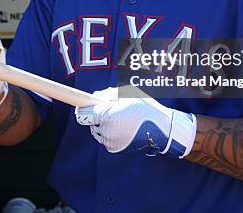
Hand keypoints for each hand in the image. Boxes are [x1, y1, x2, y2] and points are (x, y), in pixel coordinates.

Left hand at [75, 88, 196, 157]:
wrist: (162, 130)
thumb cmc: (145, 108)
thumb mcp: (126, 94)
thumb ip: (106, 94)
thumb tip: (93, 97)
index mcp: (107, 115)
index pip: (83, 114)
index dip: (82, 108)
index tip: (80, 105)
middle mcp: (106, 131)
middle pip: (91, 122)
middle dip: (98, 115)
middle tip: (114, 110)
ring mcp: (110, 142)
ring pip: (98, 130)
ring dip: (105, 124)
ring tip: (123, 119)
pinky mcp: (114, 149)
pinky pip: (106, 138)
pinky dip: (111, 133)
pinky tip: (125, 128)